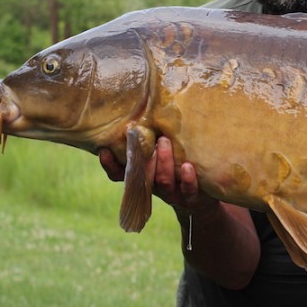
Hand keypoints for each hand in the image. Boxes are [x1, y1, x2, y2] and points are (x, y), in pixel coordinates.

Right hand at [98, 137, 214, 211]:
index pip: (120, 173)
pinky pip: (188, 190)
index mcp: (143, 177)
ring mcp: (173, 194)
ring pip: (163, 181)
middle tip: (146, 136)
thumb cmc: (179, 167)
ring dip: (163, 162)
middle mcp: (154, 187)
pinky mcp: (192, 198)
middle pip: (143, 176)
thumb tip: (143, 108)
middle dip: (143, 157)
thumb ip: (152, 140)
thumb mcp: (163, 154)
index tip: (104, 150)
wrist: (203, 197)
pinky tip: (188, 166)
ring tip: (164, 142)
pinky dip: (187, 179)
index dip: (110, 164)